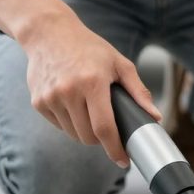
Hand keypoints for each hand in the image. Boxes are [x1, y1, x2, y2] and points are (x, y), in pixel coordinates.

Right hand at [20, 3, 160, 166]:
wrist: (49, 33)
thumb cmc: (88, 48)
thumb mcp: (119, 63)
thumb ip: (138, 91)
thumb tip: (155, 117)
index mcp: (92, 82)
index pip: (104, 128)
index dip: (114, 148)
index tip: (122, 160)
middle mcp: (68, 91)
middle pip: (88, 136)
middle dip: (101, 139)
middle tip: (107, 126)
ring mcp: (50, 98)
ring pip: (73, 134)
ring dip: (84, 131)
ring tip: (88, 109)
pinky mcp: (38, 102)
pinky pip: (59, 125)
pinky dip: (69, 122)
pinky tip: (72, 102)